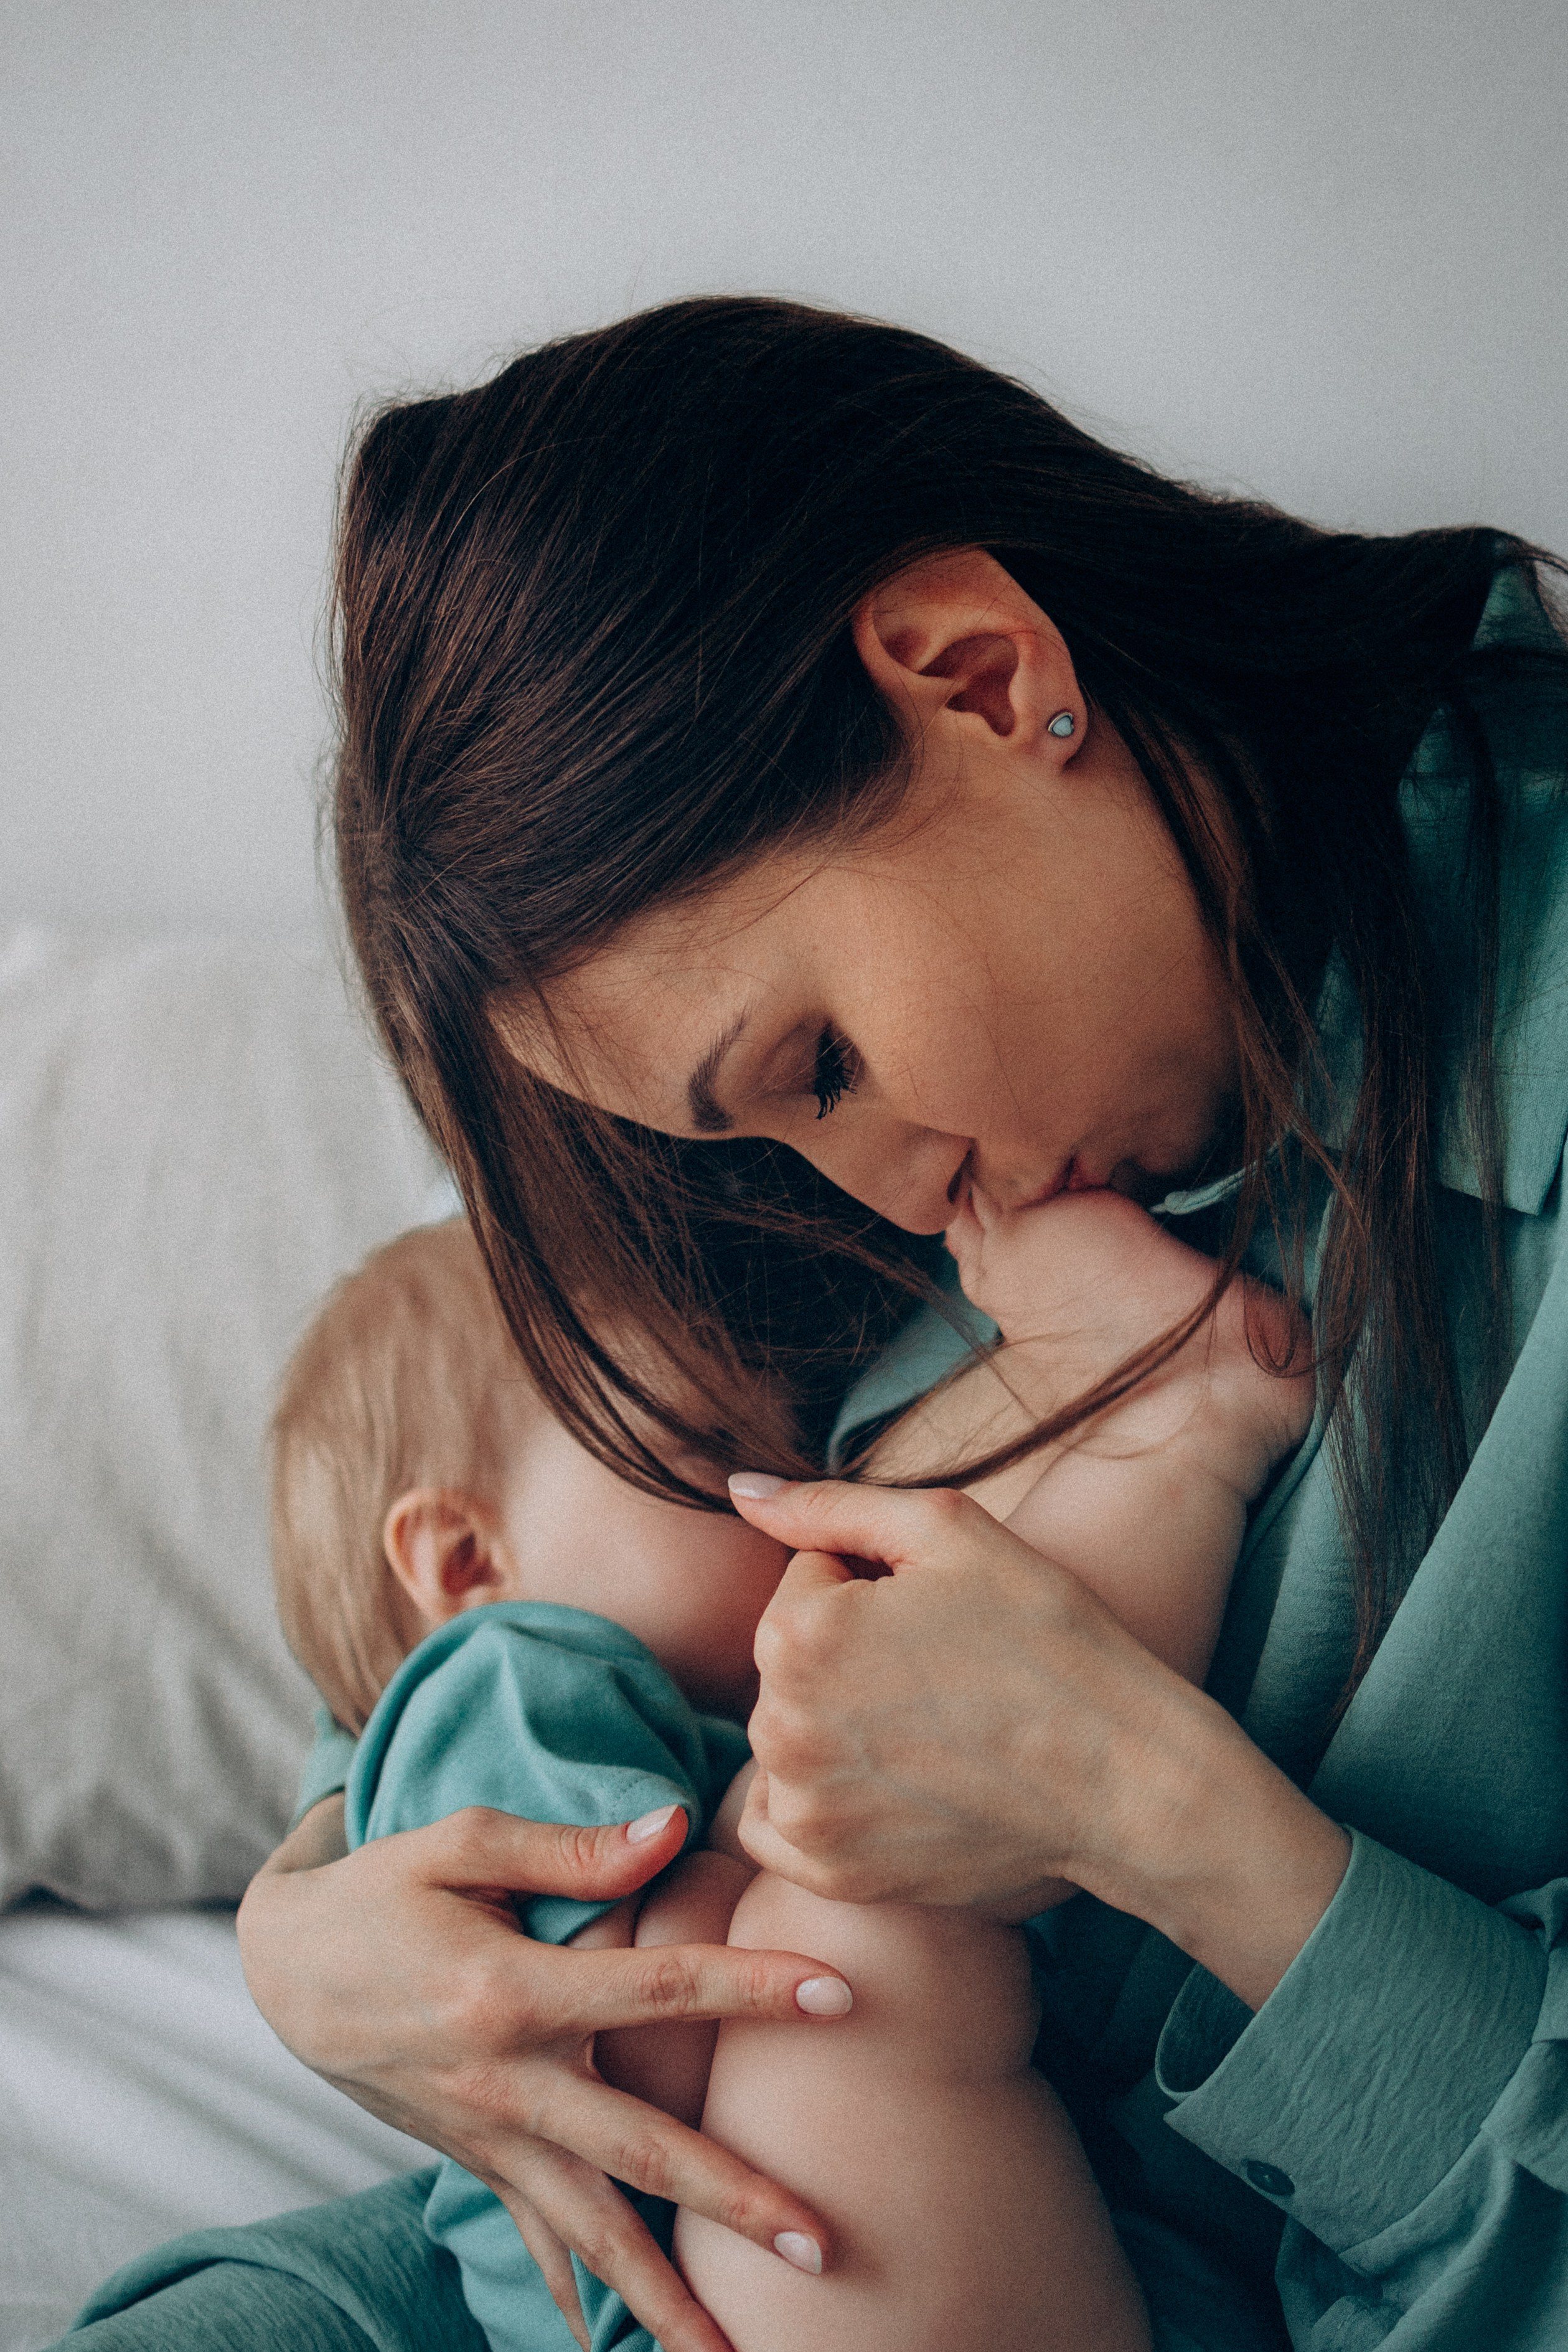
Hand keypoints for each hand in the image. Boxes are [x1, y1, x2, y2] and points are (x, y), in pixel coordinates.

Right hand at [237, 1800, 851, 2351]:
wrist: (284, 1967)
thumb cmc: (384, 1889)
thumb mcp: (459, 1843)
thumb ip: (569, 1847)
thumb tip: (673, 1827)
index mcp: (513, 1990)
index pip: (656, 1988)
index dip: (750, 1988)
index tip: (839, 1995)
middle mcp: (506, 2081)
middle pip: (639, 2149)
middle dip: (733, 2200)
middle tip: (820, 2246)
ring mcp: (489, 2134)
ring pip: (591, 2229)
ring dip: (663, 2294)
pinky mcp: (475, 2159)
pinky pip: (535, 2238)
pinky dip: (574, 2295)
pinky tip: (613, 2347)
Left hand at [728, 1476, 1349, 2004]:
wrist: (1127, 1778)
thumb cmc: (1048, 1637)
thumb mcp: (948, 1530)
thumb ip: (827, 1504)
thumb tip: (739, 1489)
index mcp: (798, 1634)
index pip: (807, 1578)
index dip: (874, 1583)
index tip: (938, 1613)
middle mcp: (780, 1727)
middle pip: (791, 1657)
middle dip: (850, 1650)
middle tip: (943, 1671)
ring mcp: (805, 1810)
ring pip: (791, 1730)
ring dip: (838, 1719)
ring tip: (934, 1725)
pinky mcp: (833, 1872)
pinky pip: (783, 1818)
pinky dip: (823, 1796)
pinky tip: (897, 1782)